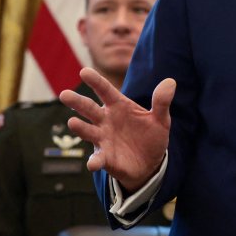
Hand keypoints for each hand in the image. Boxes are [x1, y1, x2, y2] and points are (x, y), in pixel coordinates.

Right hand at [59, 66, 174, 191]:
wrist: (151, 164)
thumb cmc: (151, 136)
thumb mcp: (160, 119)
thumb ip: (162, 102)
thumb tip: (171, 82)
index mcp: (118, 106)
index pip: (105, 90)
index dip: (95, 81)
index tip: (84, 71)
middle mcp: (106, 120)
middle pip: (89, 108)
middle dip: (77, 102)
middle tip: (64, 94)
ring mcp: (103, 139)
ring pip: (88, 131)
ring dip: (80, 128)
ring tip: (72, 123)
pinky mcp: (105, 157)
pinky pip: (98, 159)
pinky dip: (94, 161)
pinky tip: (92, 164)